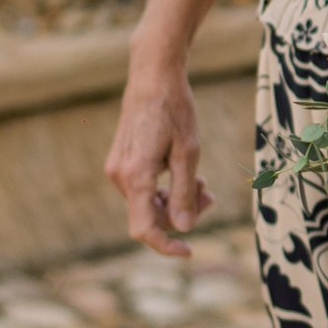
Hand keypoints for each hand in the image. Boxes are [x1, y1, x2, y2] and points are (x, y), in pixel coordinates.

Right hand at [104, 49, 212, 258]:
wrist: (153, 77)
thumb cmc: (174, 110)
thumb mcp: (188, 152)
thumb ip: (184, 192)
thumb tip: (183, 228)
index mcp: (136, 176)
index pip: (144, 229)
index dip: (165, 246)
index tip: (188, 251)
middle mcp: (120, 176)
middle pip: (150, 216)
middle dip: (181, 213)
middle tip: (210, 195)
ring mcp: (117, 169)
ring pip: (147, 203)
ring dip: (175, 199)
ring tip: (202, 181)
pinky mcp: (121, 162)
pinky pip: (142, 188)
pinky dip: (163, 188)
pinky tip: (184, 172)